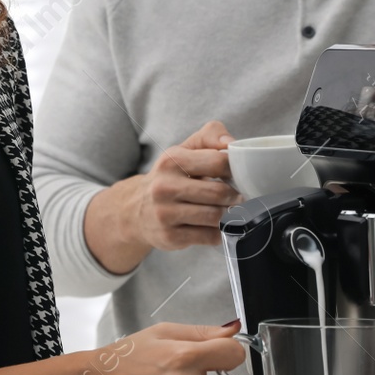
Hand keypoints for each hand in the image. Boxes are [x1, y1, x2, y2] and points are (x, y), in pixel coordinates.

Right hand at [137, 120, 240, 250]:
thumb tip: (230, 143)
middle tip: (239, 196)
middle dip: (236, 196)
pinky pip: (209, 236)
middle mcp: (165, 186)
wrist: (135, 210)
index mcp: (171, 161)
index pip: (218, 161)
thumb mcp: (183, 151)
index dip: (235, 169)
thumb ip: (209, 137)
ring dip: (230, 215)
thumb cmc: (169, 178)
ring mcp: (165, 213)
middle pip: (219, 192)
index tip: (239, 174)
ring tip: (231, 210)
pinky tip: (217, 226)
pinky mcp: (170, 236)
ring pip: (216, 216)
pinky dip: (220, 232)